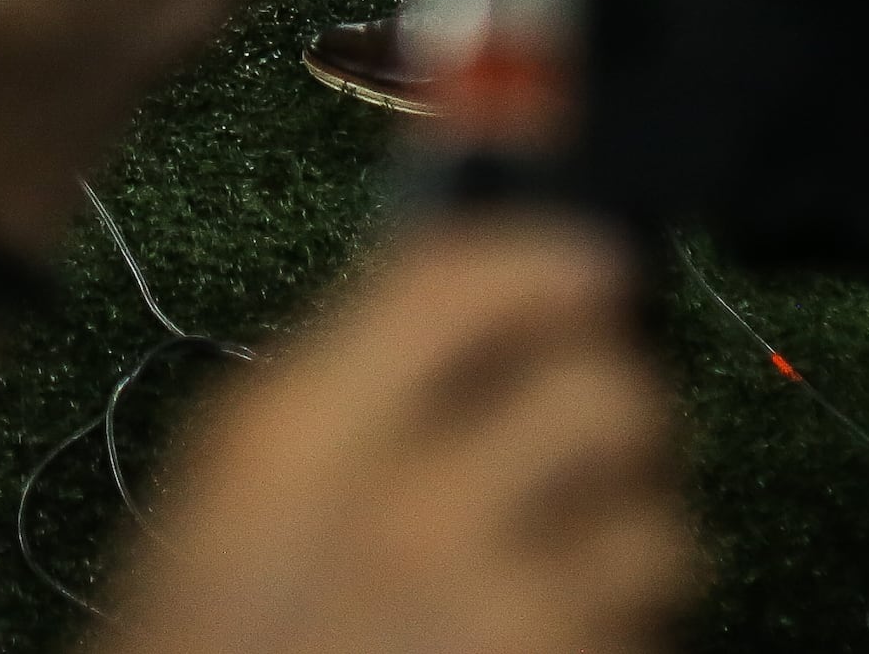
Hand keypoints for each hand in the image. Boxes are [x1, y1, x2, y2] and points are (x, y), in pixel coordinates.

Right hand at [92, 218, 701, 653]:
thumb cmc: (213, 647)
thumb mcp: (229, 491)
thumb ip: (342, 382)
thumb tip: (470, 284)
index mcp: (298, 441)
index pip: (464, 279)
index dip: (549, 254)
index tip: (590, 264)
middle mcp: (412, 517)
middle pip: (602, 393)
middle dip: (613, 406)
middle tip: (589, 432)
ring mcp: (501, 624)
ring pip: (655, 529)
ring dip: (629, 538)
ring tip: (570, 563)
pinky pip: (645, 640)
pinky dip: (611, 639)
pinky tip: (542, 647)